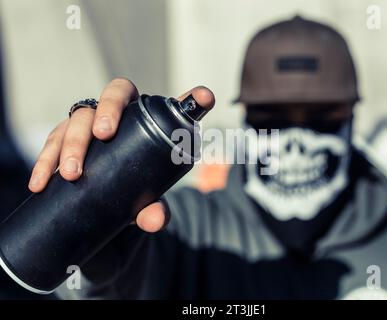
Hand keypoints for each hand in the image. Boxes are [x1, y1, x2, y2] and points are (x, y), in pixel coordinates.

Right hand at [28, 78, 214, 232]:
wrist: (106, 209)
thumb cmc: (133, 193)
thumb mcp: (146, 202)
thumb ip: (154, 210)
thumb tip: (154, 220)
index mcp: (144, 121)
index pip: (173, 105)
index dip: (186, 96)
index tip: (205, 98)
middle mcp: (115, 117)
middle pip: (110, 96)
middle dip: (103, 111)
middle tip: (102, 134)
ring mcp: (86, 128)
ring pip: (75, 120)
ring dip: (69, 143)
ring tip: (70, 173)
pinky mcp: (62, 146)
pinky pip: (50, 146)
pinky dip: (43, 163)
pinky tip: (39, 182)